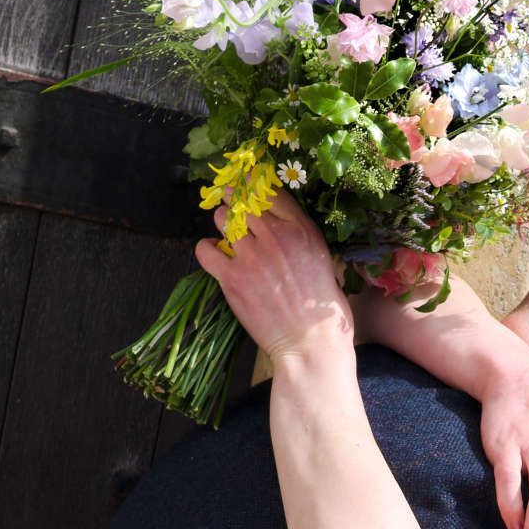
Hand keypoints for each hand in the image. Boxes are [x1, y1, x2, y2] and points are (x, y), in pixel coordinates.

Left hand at [196, 193, 353, 368]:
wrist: (311, 344)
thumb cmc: (324, 311)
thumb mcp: (324, 261)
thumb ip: (301, 237)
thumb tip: (278, 224)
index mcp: (302, 230)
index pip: (270, 190)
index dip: (252, 184)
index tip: (244, 185)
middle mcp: (276, 236)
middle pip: (241, 200)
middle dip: (235, 205)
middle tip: (235, 216)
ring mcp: (252, 256)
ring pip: (221, 219)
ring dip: (222, 225)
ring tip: (229, 239)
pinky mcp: (232, 278)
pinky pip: (205, 249)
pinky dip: (207, 250)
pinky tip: (216, 257)